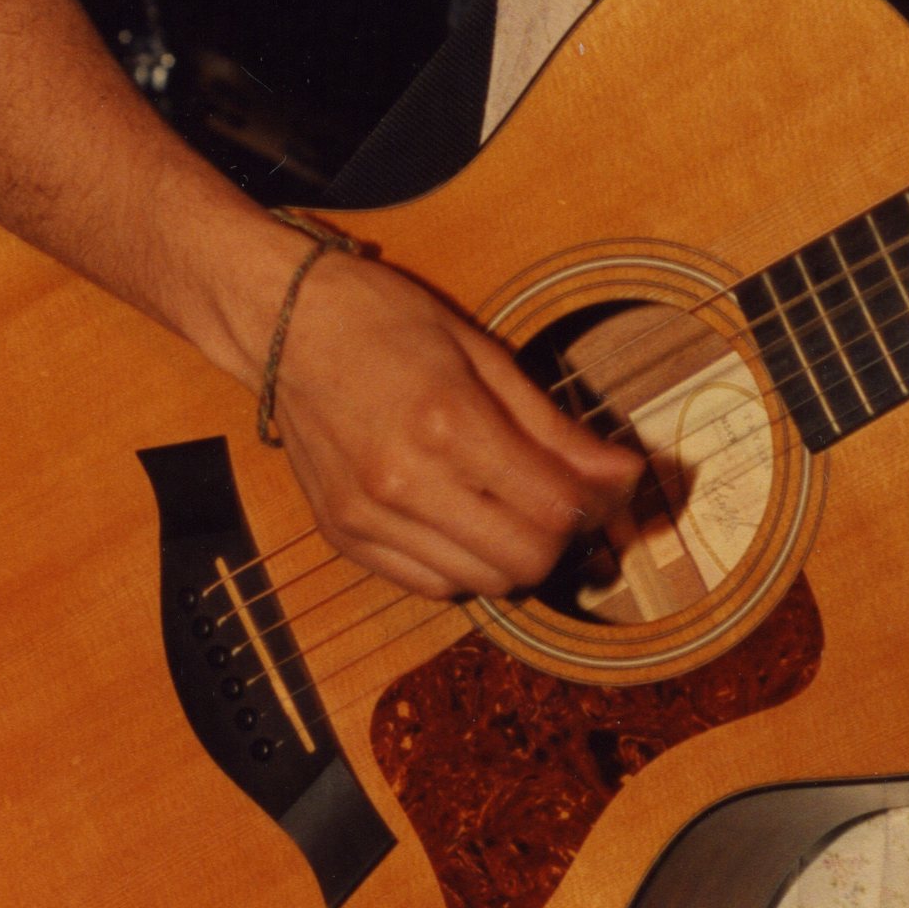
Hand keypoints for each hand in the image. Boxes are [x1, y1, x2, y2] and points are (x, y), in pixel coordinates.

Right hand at [264, 247, 645, 599]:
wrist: (285, 324)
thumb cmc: (386, 322)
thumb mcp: (483, 355)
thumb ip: (554, 427)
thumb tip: (622, 475)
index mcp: (446, 422)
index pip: (555, 507)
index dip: (599, 503)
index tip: (612, 483)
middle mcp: (403, 481)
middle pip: (524, 559)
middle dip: (561, 535)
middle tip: (564, 498)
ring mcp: (367, 516)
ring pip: (480, 582)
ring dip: (512, 553)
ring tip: (510, 505)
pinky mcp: (343, 535)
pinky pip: (428, 584)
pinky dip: (461, 564)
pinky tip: (462, 519)